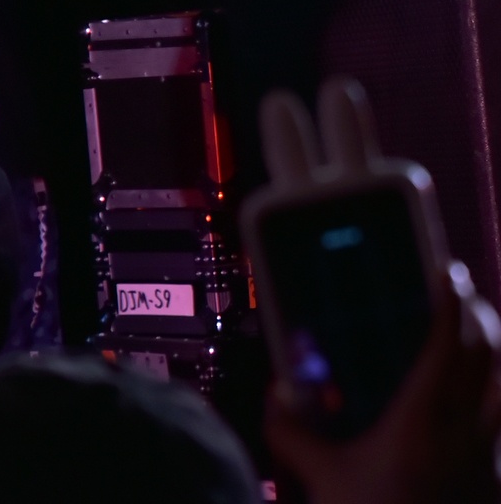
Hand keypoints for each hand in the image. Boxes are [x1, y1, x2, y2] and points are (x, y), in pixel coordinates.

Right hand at [267, 263, 500, 503]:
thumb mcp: (322, 480)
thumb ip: (293, 434)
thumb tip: (275, 394)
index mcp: (425, 417)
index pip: (448, 342)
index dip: (450, 301)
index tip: (444, 272)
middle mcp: (465, 432)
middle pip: (489, 357)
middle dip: (479, 320)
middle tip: (460, 300)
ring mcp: (484, 462)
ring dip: (492, 361)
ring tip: (475, 346)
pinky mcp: (490, 487)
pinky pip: (499, 430)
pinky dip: (490, 404)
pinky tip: (467, 413)